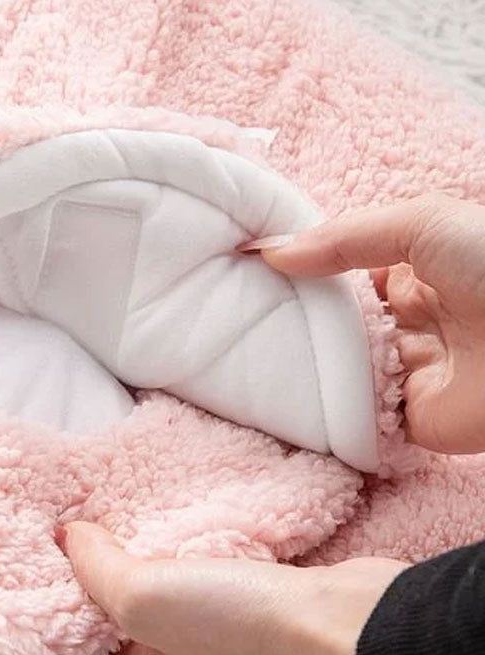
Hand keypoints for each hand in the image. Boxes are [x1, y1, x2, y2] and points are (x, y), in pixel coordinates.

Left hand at [59, 522, 405, 654]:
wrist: (348, 622)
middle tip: (99, 509)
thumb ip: (96, 568)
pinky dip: (200, 547)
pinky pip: (213, 572)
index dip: (77, 579)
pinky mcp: (261, 606)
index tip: (66, 530)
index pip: (94, 626)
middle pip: (135, 603)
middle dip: (119, 559)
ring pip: (176, 585)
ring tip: (137, 505)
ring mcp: (228, 638)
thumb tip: (65, 537)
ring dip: (162, 549)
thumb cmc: (240, 624)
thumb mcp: (146, 597)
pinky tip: (191, 518)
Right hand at [253, 195, 484, 454]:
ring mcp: (406, 374)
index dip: (303, 276)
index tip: (252, 275)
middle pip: (336, 328)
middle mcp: (407, 325)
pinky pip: (357, 416)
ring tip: (252, 353)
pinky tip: (285, 392)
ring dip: (305, 366)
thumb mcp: (420, 224)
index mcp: (413, 276)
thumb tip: (269, 252)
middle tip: (244, 316)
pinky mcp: (409, 420)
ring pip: (339, 372)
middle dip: (296, 324)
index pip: (343, 279)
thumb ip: (343, 238)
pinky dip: (326, 409)